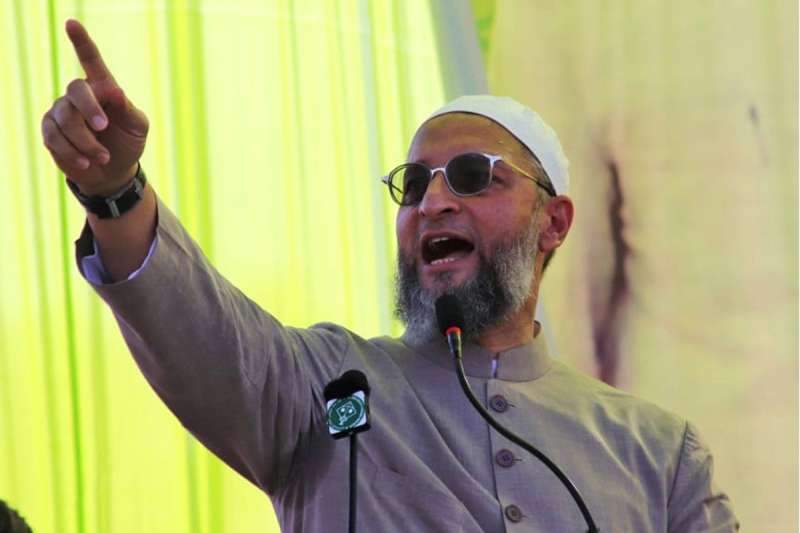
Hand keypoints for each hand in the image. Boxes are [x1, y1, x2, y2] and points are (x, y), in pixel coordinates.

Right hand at [41, 19, 148, 195]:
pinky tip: (87, 163)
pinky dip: (74, 153)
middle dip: (90, 110)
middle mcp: (80, 95)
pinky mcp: (51, 131)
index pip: (91, 60)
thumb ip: (128, 109)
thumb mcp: (137, 126)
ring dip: (86, 141)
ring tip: (103, 156)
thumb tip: (114, 90)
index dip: (81, 42)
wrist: (114, 171)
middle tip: (104, 128)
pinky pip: (55, 138)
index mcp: (103, 87)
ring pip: (65, 119)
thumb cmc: (128, 142)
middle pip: (75, 90)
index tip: (71, 24)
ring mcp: (62, 112)